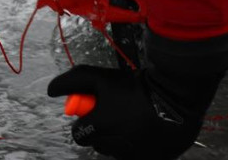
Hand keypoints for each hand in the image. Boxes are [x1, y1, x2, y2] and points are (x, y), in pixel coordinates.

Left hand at [47, 64, 221, 159]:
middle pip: (98, 144)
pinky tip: (146, 130)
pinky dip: (140, 146)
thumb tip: (51, 91)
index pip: (79, 134)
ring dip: (120, 140)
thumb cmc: (133, 86)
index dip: (85, 123)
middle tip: (115, 115)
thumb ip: (71, 81)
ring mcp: (136, 156)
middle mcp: (116, 147)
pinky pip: (139, 155)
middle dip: (102, 131)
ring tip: (132, 121)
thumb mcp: (98, 77)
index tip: (94, 113)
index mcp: (100, 128)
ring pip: (118, 152)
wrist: (176, 94)